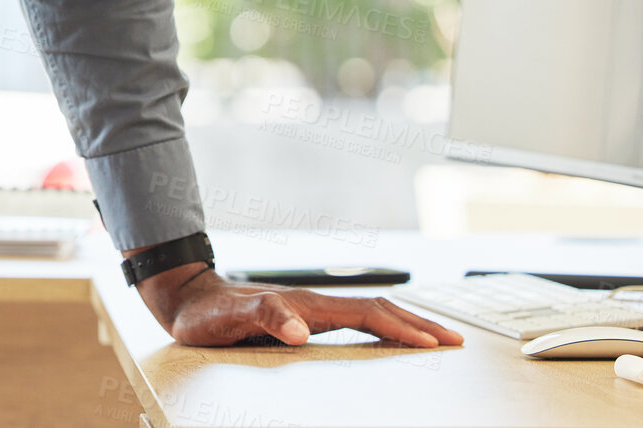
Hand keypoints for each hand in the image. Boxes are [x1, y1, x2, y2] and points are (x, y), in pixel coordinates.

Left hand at [137, 265, 463, 348]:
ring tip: (435, 337)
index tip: (434, 343)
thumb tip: (301, 331)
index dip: (402, 329)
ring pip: (369, 313)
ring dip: (405, 324)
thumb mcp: (233, 319)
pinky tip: (388, 337)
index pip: (367, 315)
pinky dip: (381, 327)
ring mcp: (310, 309)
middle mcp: (314, 305)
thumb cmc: (208, 314)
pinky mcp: (302, 317)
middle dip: (418, 324)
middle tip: (455, 341)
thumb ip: (267, 317)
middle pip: (379, 310)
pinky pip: (353, 321)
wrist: (187, 298)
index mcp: (307, 306)